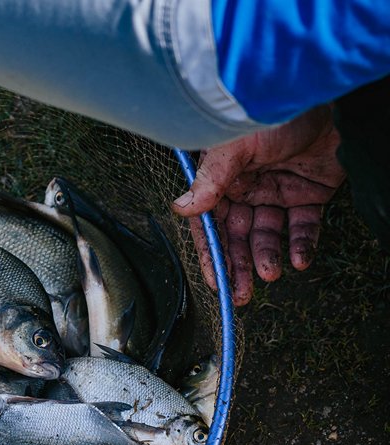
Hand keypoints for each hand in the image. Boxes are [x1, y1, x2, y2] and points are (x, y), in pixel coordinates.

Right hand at [171, 106, 346, 305]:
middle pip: (238, 236)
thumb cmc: (273, 108)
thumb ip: (210, 180)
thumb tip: (181, 208)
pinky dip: (302, 245)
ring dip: (267, 257)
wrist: (323, 90)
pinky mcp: (310, 192)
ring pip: (268, 235)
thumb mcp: (234, 145)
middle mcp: (247, 188)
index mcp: (221, 179)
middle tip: (241, 294)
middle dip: (239, 266)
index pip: (211, 225)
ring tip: (272, 274)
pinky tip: (300, 260)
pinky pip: (304, 226)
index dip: (212, 254)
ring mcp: (278, 191)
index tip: (215, 280)